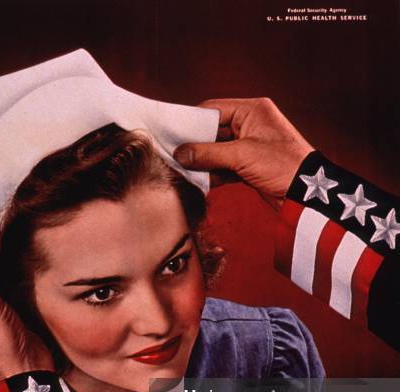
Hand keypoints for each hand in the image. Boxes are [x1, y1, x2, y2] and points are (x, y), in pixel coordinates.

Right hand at [174, 97, 313, 209]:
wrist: (306, 195)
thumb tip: (180, 153)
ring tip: (184, 170)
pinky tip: (200, 181)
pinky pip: (225, 166)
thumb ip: (208, 154)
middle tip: (174, 155)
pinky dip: (213, 173)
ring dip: (203, 162)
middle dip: (195, 146)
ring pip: (217, 151)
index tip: (171, 134)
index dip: (191, 122)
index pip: (212, 110)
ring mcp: (250, 146)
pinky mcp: (250, 166)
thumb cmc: (282, 165)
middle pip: (212, 131)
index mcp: (252, 110)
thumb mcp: (241, 156)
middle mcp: (250, 124)